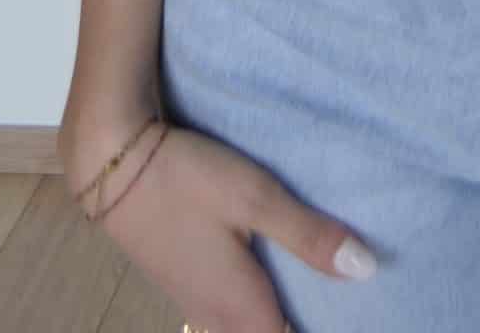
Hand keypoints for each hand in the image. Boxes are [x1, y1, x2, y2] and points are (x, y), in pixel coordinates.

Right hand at [60, 117, 378, 332]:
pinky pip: (233, 318)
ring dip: (279, 318)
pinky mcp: (187, 285)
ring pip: (249, 332)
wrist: (112, 164)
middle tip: (343, 299)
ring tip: (316, 291)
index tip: (359, 314)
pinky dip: (260, 309)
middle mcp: (218, 321)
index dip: (322, 328)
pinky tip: (276, 278)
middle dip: (301, 323)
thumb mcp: (256, 197)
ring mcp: (197, 306)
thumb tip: (367, 270)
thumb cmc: (187, 179)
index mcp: (243, 311)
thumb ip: (309, 236)